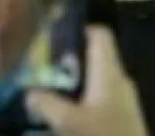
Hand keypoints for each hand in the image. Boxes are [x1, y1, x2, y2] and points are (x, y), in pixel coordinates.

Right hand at [26, 26, 148, 135]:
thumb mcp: (69, 124)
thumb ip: (48, 105)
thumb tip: (30, 92)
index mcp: (109, 72)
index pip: (100, 35)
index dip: (78, 31)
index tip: (52, 39)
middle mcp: (119, 80)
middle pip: (95, 58)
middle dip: (67, 64)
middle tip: (40, 71)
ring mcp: (124, 101)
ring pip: (95, 82)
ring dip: (73, 86)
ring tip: (48, 96)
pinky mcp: (123, 119)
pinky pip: (100, 101)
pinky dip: (82, 103)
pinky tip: (65, 118)